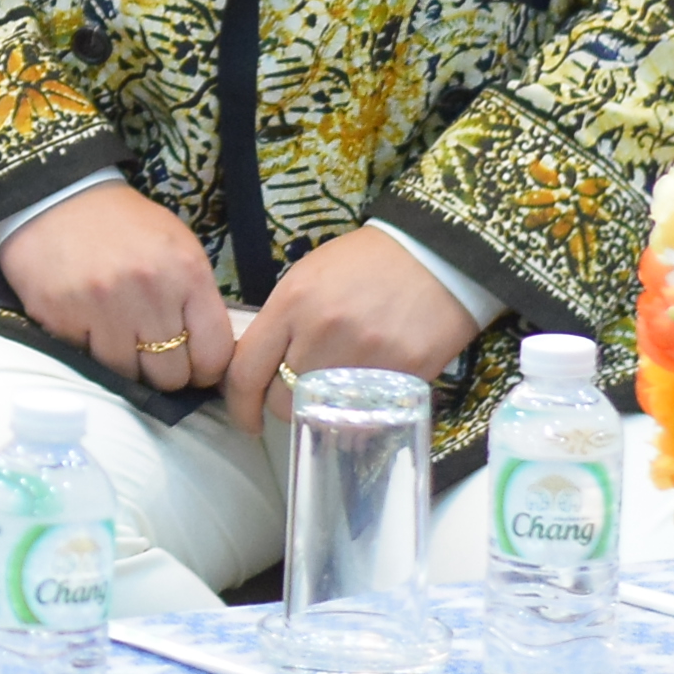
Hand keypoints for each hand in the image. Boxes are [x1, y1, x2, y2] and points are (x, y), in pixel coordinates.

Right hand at [0, 184, 233, 400]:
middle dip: (164, 370)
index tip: (193, 363)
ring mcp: (102, 306)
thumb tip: (210, 359)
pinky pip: (87, 359)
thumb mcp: (178, 248)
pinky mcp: (61, 316)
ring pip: (128, 375)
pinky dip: (90, 348)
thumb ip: (197, 300)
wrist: (54, 198)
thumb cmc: (124, 226)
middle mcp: (148, 291)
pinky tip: (87, 321)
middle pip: (171, 375)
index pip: (215, 354)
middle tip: (151, 351)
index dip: (206, 368)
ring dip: (125, 362)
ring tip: (117, 335)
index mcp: (187, 272)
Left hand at [219, 230, 482, 436]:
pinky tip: (363, 401)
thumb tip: (264, 367)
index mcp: (292, 303)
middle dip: (282, 406)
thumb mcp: (308, 278)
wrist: (436, 256)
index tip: (244, 417)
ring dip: (322, 412)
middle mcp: (322, 333)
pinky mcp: (402, 376)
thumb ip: (283, 322)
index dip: (238, 403)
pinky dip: (359, 417)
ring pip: (323, 413)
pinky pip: (366, 416)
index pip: (246, 370)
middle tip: (296, 399)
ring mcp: (363, 357)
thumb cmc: (366, 263)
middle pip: (282, 400)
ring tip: (332, 396)